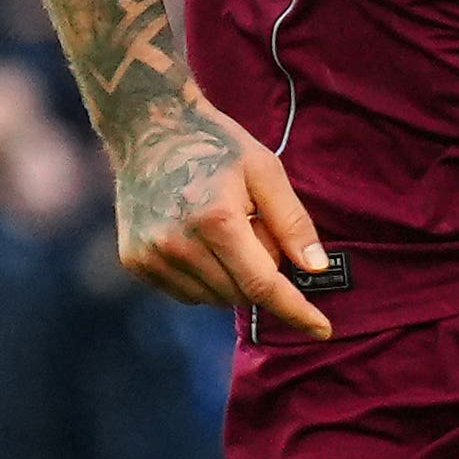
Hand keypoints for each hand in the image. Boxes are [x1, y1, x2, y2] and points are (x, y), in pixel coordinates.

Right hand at [108, 93, 331, 339]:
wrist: (148, 128)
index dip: (296, 311)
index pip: (263, 284)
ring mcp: (151, 255)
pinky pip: (187, 294)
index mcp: (214, 220)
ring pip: (214, 299)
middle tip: (254, 227)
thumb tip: (316, 269)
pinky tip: (198, 240)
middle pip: (241, 294)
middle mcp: (177, 244)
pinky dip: (205, 278)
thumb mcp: (265, 171)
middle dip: (261, 273)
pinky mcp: (135, 261)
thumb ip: (293, 223)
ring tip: (223, 231)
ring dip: (232, 278)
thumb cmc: (216, 146)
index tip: (323, 330)